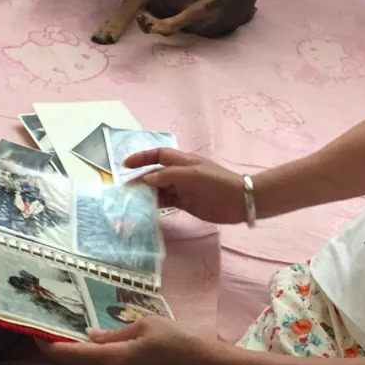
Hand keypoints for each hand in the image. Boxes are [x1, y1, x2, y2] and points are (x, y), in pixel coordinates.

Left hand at [38, 316, 218, 364]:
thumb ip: (115, 332)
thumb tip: (91, 335)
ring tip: (73, 333)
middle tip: (53, 326)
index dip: (44, 343)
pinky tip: (99, 346)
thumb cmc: (179, 343)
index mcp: (109, 360)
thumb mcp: (147, 326)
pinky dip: (93, 361)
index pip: (64, 355)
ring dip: (76, 356)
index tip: (35, 328)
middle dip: (58, 348)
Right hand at [124, 148, 246, 223]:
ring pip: (159, 189)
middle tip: (125, 190)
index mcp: (182, 161)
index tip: (125, 166)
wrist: (239, 201)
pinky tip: (146, 210)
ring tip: (132, 202)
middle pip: (155, 173)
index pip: (158, 155)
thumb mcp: (192, 176)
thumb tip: (146, 179)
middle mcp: (180, 173)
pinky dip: (155, 204)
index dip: (141, 158)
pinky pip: (166, 201)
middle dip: (140, 179)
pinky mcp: (186, 203)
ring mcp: (183, 189)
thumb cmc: (217, 183)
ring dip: (146, 193)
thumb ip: (168, 176)